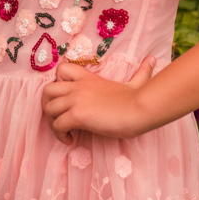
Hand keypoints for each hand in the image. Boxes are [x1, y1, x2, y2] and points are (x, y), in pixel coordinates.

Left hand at [41, 56, 155, 145]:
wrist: (140, 109)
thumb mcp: (137, 82)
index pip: (60, 70)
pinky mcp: (77, 115)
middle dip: (48, 106)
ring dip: (52, 123)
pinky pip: (57, 125)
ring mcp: (76, 100)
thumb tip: (152, 59)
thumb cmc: (139, 99)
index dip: (57, 84)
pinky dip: (60, 135)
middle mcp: (78, 87)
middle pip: (46, 91)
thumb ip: (142, 71)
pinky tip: (71, 140)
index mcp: (88, 79)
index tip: (66, 99)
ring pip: (48, 108)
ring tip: (64, 132)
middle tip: (58, 119)